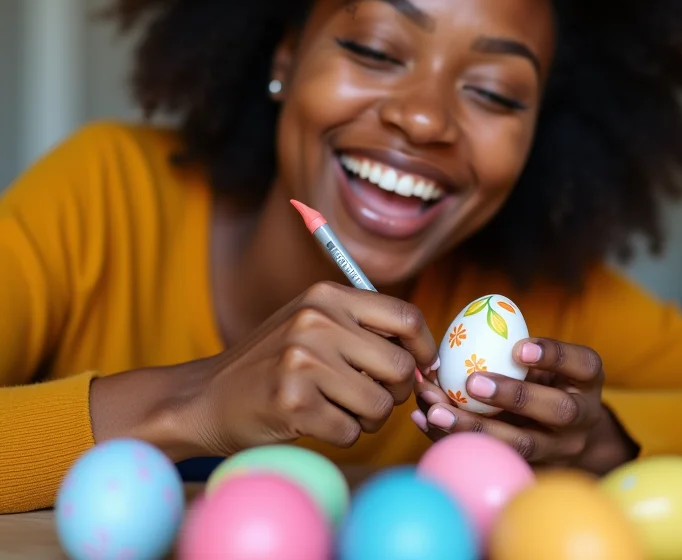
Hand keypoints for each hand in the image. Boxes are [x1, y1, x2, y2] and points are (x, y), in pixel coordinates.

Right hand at [182, 281, 438, 455]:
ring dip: (367, 419)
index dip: (424, 347)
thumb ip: (364, 329)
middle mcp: (317, 320)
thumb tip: (424, 357)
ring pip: (380, 404)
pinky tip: (314, 422)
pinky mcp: (292, 400)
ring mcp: (302, 359)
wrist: (207, 396)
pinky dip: (341, 435)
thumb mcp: (314, 324)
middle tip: (371, 398)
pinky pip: (351, 432)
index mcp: (328, 295)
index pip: (405, 316)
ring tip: (338, 409)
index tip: (422, 367)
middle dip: (394, 392)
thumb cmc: (274, 363)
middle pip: (399, 365)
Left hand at [412, 338, 636, 472]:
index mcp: (587, 380)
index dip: (553, 355)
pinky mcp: (532, 469)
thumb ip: (521, 348)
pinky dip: (455, 438)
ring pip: (521, 445)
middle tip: (472, 381)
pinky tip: (425, 420)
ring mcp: (560, 449)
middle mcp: (581, 417)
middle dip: (513, 395)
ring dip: (474, 426)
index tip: (519, 347)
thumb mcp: (552, 361)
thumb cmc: (550, 381)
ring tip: (435, 408)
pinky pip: (493, 458)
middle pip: (556, 410)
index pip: (581, 364)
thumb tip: (467, 325)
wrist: (572, 436)